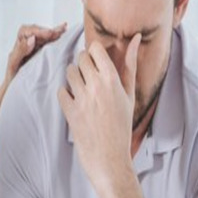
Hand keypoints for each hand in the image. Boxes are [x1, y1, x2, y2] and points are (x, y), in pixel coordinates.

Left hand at [5, 23, 67, 84]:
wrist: (16, 89)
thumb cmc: (13, 77)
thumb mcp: (13, 65)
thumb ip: (20, 51)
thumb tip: (32, 39)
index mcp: (19, 45)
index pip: (26, 31)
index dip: (37, 31)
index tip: (47, 34)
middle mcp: (28, 44)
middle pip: (38, 32)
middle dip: (48, 31)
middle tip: (59, 32)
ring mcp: (37, 48)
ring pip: (45, 37)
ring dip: (54, 32)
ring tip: (63, 29)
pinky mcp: (44, 54)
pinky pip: (50, 43)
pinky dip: (57, 37)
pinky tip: (64, 31)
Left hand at [57, 34, 140, 197]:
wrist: (110, 159)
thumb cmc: (123, 127)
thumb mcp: (130, 95)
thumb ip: (130, 65)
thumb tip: (136, 38)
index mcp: (112, 80)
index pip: (95, 49)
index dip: (95, 52)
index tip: (97, 61)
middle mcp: (96, 86)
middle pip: (81, 58)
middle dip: (84, 63)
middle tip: (90, 75)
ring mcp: (81, 99)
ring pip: (69, 72)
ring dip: (74, 76)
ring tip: (82, 88)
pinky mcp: (70, 111)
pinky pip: (61, 91)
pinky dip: (66, 93)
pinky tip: (75, 101)